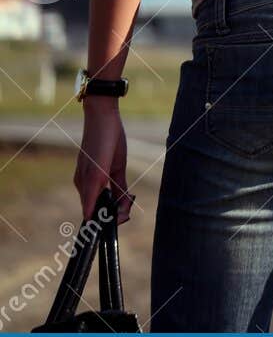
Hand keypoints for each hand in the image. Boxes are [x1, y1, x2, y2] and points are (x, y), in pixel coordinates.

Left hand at [74, 98, 132, 223]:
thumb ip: (120, 186)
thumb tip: (124, 205)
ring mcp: (84, 178)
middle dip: (110, 219)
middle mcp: (82, 183)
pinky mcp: (93, 173)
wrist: (103, 117)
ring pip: (92, 207)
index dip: (106, 218)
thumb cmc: (110, 139)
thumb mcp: (117, 167)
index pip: (94, 208)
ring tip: (123, 216)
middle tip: (126, 215)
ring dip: (107, 216)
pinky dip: (96, 209)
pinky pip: (92, 196)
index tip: (122, 218)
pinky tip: (102, 216)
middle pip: (93, 211)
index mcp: (88, 182)